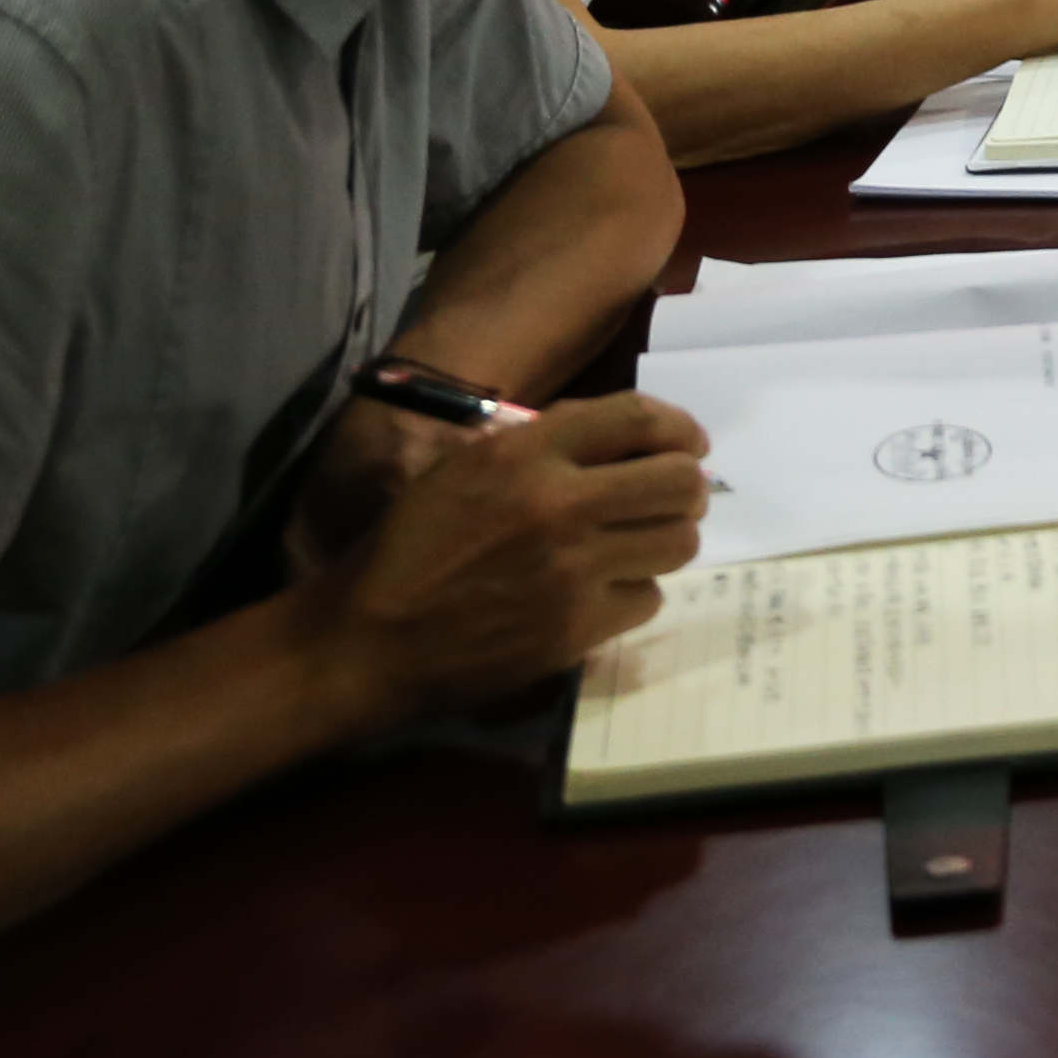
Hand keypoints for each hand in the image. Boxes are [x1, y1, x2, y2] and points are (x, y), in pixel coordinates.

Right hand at [303, 393, 710, 721]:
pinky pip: (647, 599)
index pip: (638, 418)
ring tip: (638, 546)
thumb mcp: (466, 467)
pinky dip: (632, 596)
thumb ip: (545, 443)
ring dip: (665, 542)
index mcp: (525, 452)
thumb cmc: (411, 546)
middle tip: (672, 500)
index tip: (690, 444)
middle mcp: (558, 503)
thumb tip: (626, 434)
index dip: (679, 427)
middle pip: (679, 481)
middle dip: (686, 488)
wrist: (367, 639)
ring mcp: (572, 570)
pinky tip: (600, 596)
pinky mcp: (576, 628)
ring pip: (678, 542)